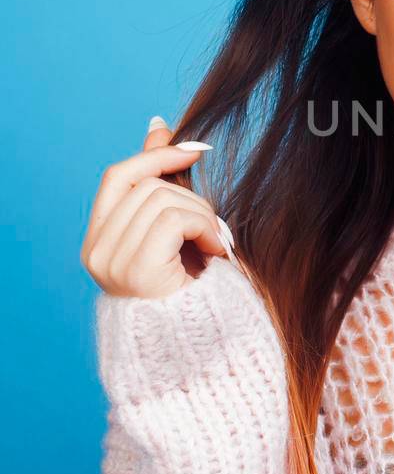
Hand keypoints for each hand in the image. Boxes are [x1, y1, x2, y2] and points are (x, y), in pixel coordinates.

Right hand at [81, 118, 234, 298]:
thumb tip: (158, 126)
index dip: (155, 155)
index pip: (117, 176)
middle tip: (213, 229)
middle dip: (191, 196)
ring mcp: (112, 262)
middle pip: (146, 184)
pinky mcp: (137, 269)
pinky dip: (205, 228)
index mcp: (99, 242)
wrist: (204, 347)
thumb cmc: (192, 290)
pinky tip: (216, 253)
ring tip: (215, 246)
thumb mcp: (176, 227)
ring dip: (203, 216)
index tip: (194, 148)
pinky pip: (174, 218)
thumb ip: (163, 182)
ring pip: (163, 197)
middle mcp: (97, 252)